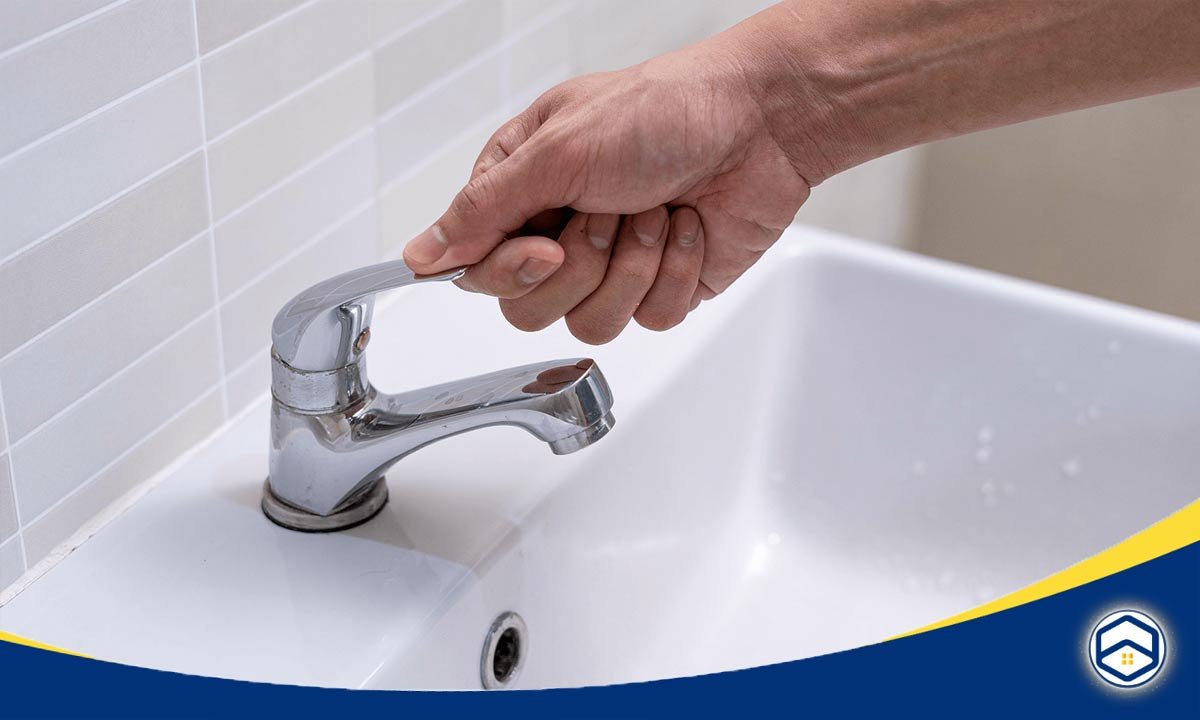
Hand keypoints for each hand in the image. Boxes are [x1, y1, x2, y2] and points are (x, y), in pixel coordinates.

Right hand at [402, 36, 810, 343]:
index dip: (512, 270)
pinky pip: (649, 320)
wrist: (759, 122)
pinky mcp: (661, 289)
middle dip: (582, 264)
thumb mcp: (557, 150)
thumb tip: (420, 256)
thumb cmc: (662, 111)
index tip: (546, 244)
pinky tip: (688, 227)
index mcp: (521, 190)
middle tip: (612, 211)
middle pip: (530, 308)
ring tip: (656, 210)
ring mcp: (612, 266)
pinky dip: (675, 272)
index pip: (479, 270)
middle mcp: (560, 232)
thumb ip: (483, 210)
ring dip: (632, 265)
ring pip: (591, 324)